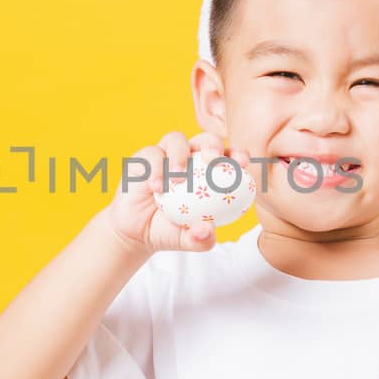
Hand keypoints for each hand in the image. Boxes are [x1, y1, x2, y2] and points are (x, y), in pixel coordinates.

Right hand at [105, 131, 251, 255]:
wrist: (136, 232)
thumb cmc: (168, 230)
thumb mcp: (187, 240)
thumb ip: (200, 238)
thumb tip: (208, 230)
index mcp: (209, 172)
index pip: (228, 157)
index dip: (238, 155)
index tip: (243, 164)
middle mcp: (190, 158)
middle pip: (205, 139)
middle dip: (213, 144)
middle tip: (213, 159)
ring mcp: (166, 155)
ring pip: (176, 140)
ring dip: (179, 154)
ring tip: (178, 176)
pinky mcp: (145, 157)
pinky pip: (152, 154)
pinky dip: (156, 168)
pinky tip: (157, 187)